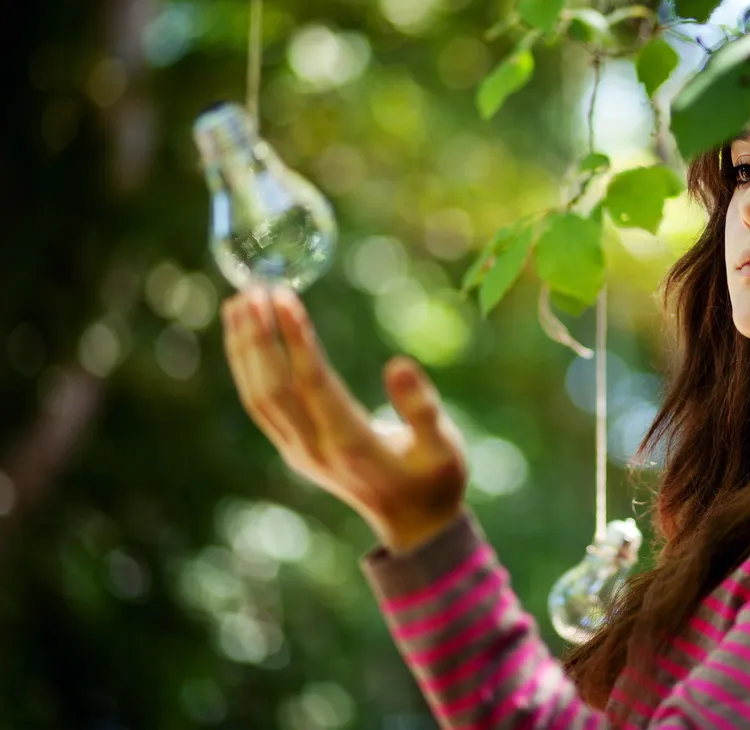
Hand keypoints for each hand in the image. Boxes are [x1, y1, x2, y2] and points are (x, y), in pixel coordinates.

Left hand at [221, 286, 467, 552]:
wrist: (415, 526)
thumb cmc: (437, 479)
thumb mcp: (444, 446)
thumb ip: (422, 407)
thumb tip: (397, 363)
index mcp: (352, 445)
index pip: (313, 384)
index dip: (296, 339)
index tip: (283, 297)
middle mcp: (316, 450)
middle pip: (272, 389)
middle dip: (258, 338)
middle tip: (251, 289)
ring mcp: (300, 452)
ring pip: (258, 397)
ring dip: (244, 349)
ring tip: (238, 302)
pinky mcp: (294, 449)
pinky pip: (260, 404)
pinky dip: (248, 367)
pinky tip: (246, 337)